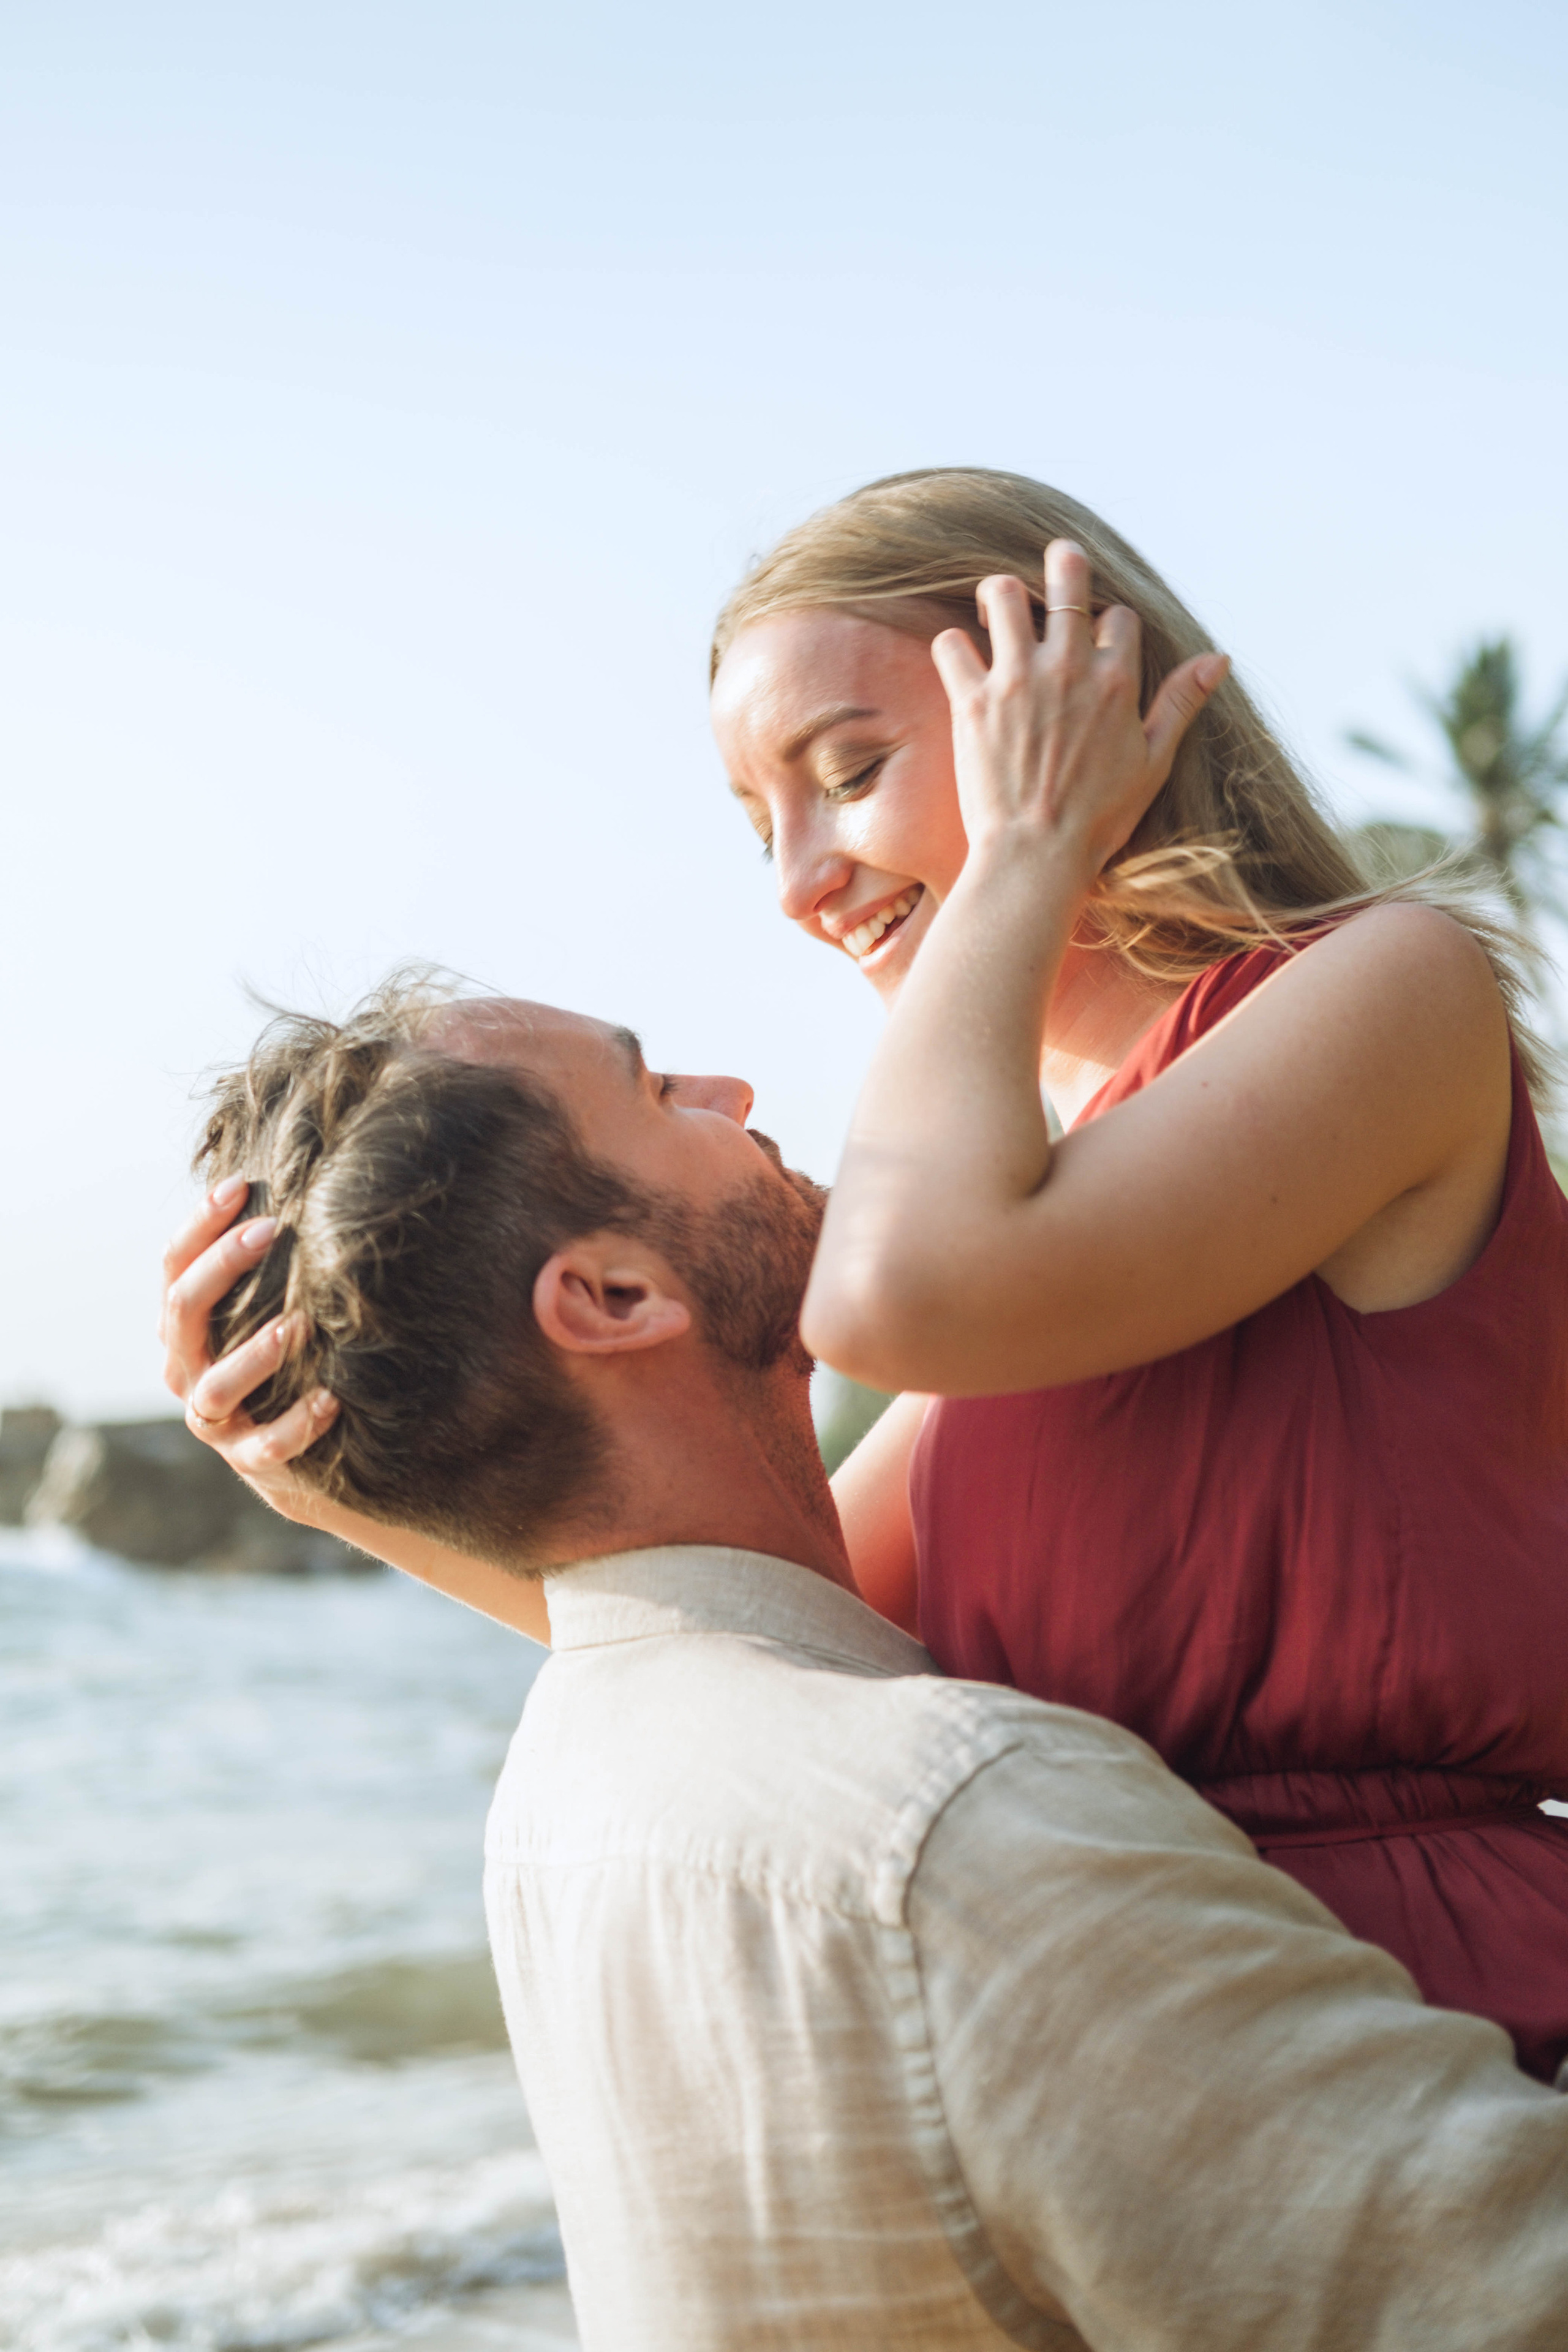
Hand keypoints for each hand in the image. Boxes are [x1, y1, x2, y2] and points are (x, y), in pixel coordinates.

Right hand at [159, 1175, 338, 1519]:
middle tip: (272, 1229)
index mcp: (183, 1327)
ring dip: (255, 1353)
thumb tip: (287, 1187)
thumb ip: (263, 1265)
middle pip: (183, 1311)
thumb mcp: (260, 1309)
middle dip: (223, 1266)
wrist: (290, 1450)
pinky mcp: (247, 1458)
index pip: (174, 1267)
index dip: (200, 1225)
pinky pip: (265, 1446)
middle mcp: (186, 1369)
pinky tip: (331, 1400)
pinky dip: (296, 1424)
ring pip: (215, 1386)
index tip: (240, 1186)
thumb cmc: (278, 1359)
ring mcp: (213, 1417)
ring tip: (298, 1324)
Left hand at [930, 540, 1228, 887]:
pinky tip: (961, 660)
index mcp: (1115, 681)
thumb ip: (1181, 703)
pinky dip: (953, 646)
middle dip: (1062, 562)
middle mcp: (1066, 669)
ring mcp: (1016, 681)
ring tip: (997, 609)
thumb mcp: (1153, 762)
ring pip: (1003, 595)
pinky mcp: (972, 702)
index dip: (1108, 624)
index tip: (1098, 644)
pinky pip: (951, 644)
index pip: (1116, 616)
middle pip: (1067, 579)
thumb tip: (1219, 658)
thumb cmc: (1099, 819)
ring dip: (999, 594)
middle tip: (1053, 565)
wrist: (1036, 857)